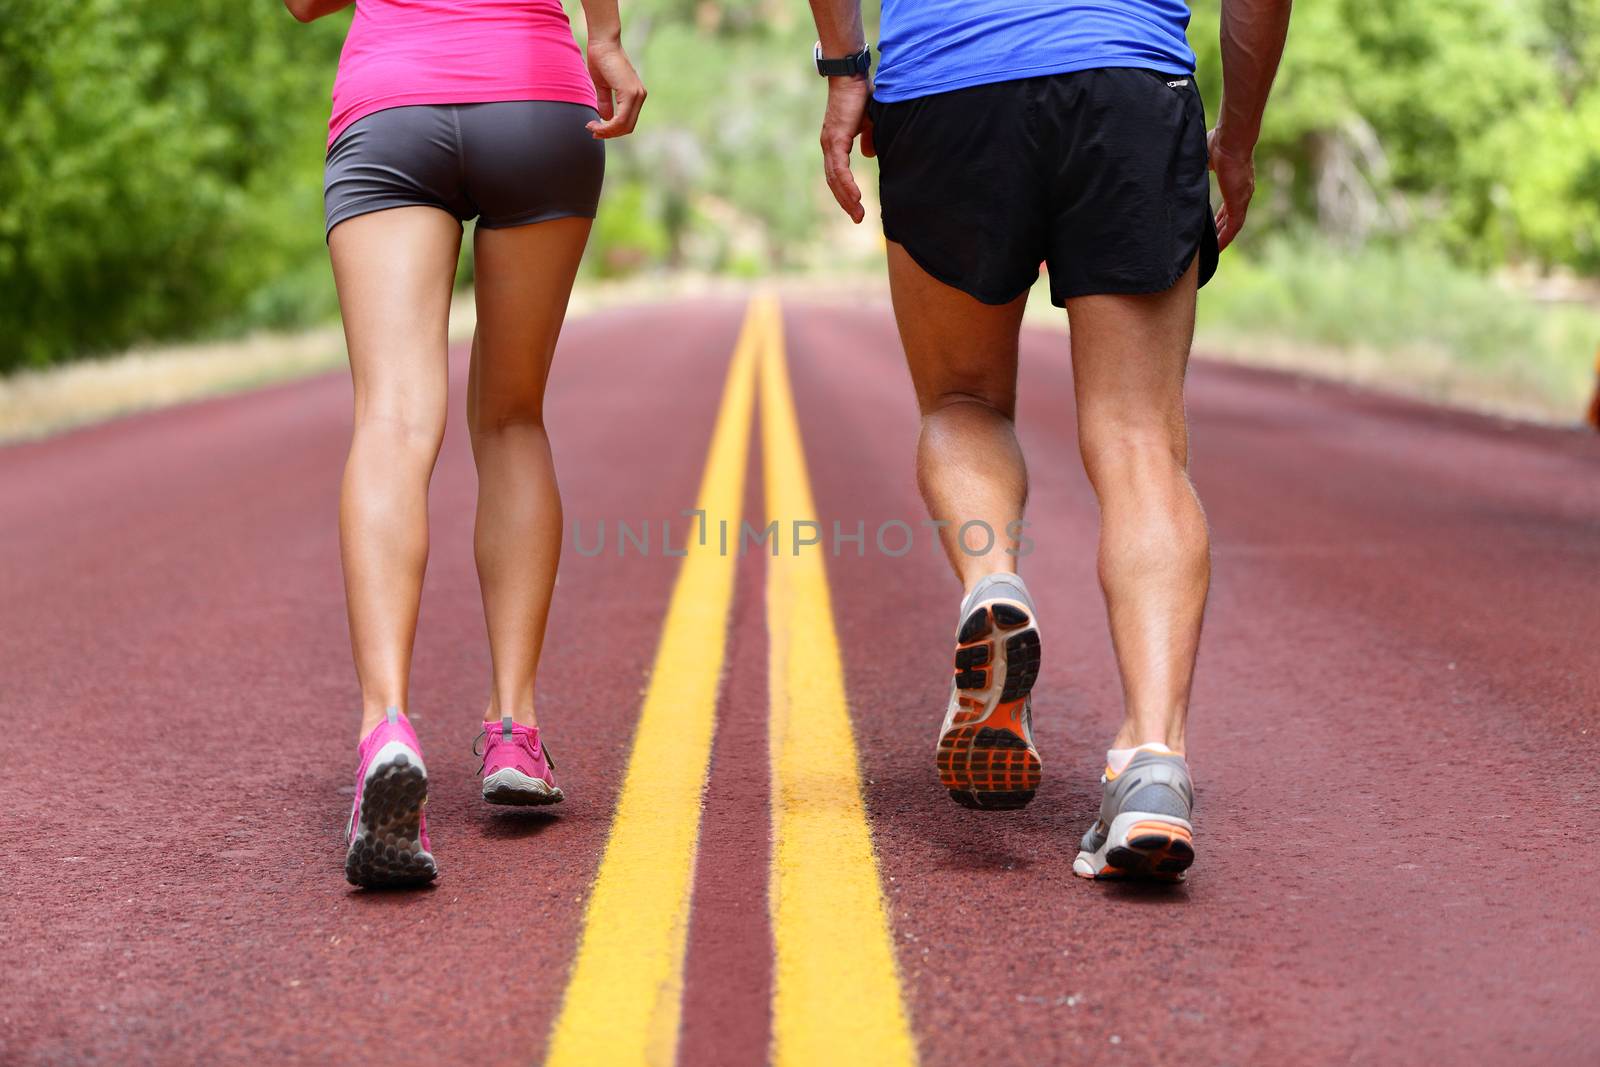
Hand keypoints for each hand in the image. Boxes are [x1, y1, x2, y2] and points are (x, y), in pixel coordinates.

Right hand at [586, 37, 645, 138]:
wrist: (603, 43)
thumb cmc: (601, 60)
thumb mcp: (603, 86)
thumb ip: (606, 102)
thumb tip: (605, 118)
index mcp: (635, 95)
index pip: (627, 122)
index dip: (612, 130)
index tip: (595, 129)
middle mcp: (639, 96)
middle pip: (627, 127)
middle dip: (609, 134)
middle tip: (593, 131)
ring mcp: (637, 95)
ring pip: (624, 126)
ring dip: (607, 131)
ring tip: (592, 127)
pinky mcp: (630, 93)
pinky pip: (621, 119)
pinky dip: (608, 126)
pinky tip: (596, 124)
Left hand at [819, 76, 874, 223]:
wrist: (852, 75)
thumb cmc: (861, 95)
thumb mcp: (869, 123)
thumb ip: (868, 139)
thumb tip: (868, 154)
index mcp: (835, 144)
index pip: (837, 175)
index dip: (845, 193)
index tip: (856, 208)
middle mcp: (829, 146)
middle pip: (834, 182)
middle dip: (846, 202)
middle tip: (857, 218)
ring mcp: (830, 143)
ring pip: (835, 178)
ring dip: (846, 198)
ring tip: (858, 213)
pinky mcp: (836, 138)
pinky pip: (840, 168)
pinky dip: (846, 183)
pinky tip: (855, 196)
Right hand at [1207, 128, 1254, 250]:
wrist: (1231, 138)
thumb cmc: (1220, 140)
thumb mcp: (1205, 158)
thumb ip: (1198, 168)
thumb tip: (1182, 170)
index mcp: (1235, 181)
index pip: (1228, 204)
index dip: (1220, 216)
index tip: (1212, 224)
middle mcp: (1242, 191)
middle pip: (1231, 216)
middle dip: (1221, 229)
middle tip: (1211, 242)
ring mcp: (1242, 197)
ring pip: (1233, 224)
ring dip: (1224, 237)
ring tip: (1214, 250)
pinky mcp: (1239, 201)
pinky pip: (1234, 226)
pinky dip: (1226, 237)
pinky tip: (1218, 247)